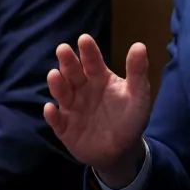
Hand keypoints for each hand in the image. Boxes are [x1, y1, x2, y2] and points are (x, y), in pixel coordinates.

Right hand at [44, 34, 150, 188]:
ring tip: (54, 75)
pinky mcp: (66, 129)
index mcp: (99, 77)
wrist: (123, 150)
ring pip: (62, 93)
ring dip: (57, 84)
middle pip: (73, 73)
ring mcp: (72, 108)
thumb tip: (139, 45)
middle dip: (67, 62)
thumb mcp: (138, 95)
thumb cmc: (129, 117)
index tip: (84, 39)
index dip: (88, 51)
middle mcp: (82, 89)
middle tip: (62, 49)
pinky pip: (57, 121)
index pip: (92, 61)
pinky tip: (50, 109)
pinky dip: (52, 115)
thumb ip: (137, 72)